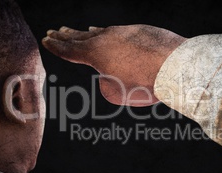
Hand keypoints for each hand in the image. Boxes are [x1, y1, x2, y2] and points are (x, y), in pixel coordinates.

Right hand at [42, 24, 185, 105]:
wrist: (175, 64)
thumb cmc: (144, 83)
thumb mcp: (116, 93)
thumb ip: (105, 85)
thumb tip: (109, 75)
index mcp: (95, 54)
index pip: (69, 50)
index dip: (56, 46)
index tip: (46, 40)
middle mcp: (106, 38)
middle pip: (80, 37)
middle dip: (65, 36)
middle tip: (54, 32)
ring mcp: (124, 31)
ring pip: (100, 32)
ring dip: (86, 33)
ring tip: (76, 31)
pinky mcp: (141, 30)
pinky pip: (118, 31)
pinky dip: (107, 33)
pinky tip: (107, 32)